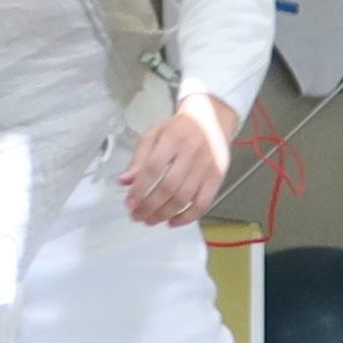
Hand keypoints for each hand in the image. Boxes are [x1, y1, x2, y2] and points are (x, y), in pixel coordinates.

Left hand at [124, 96, 237, 229]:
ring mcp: (207, 166)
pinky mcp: (218, 177)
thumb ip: (138, 158)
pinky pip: (203, 203)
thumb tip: (124, 181)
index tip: (128, 204)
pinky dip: (187, 217)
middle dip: (149, 206)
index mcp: (173, 139)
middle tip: (136, 216)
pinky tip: (172, 222)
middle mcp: (192, 153)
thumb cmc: (178, 129)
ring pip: (185, 198)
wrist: (211, 120)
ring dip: (164, 214)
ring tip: (149, 220)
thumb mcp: (154, 135)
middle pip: (169, 187)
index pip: (153, 168)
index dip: (139, 189)